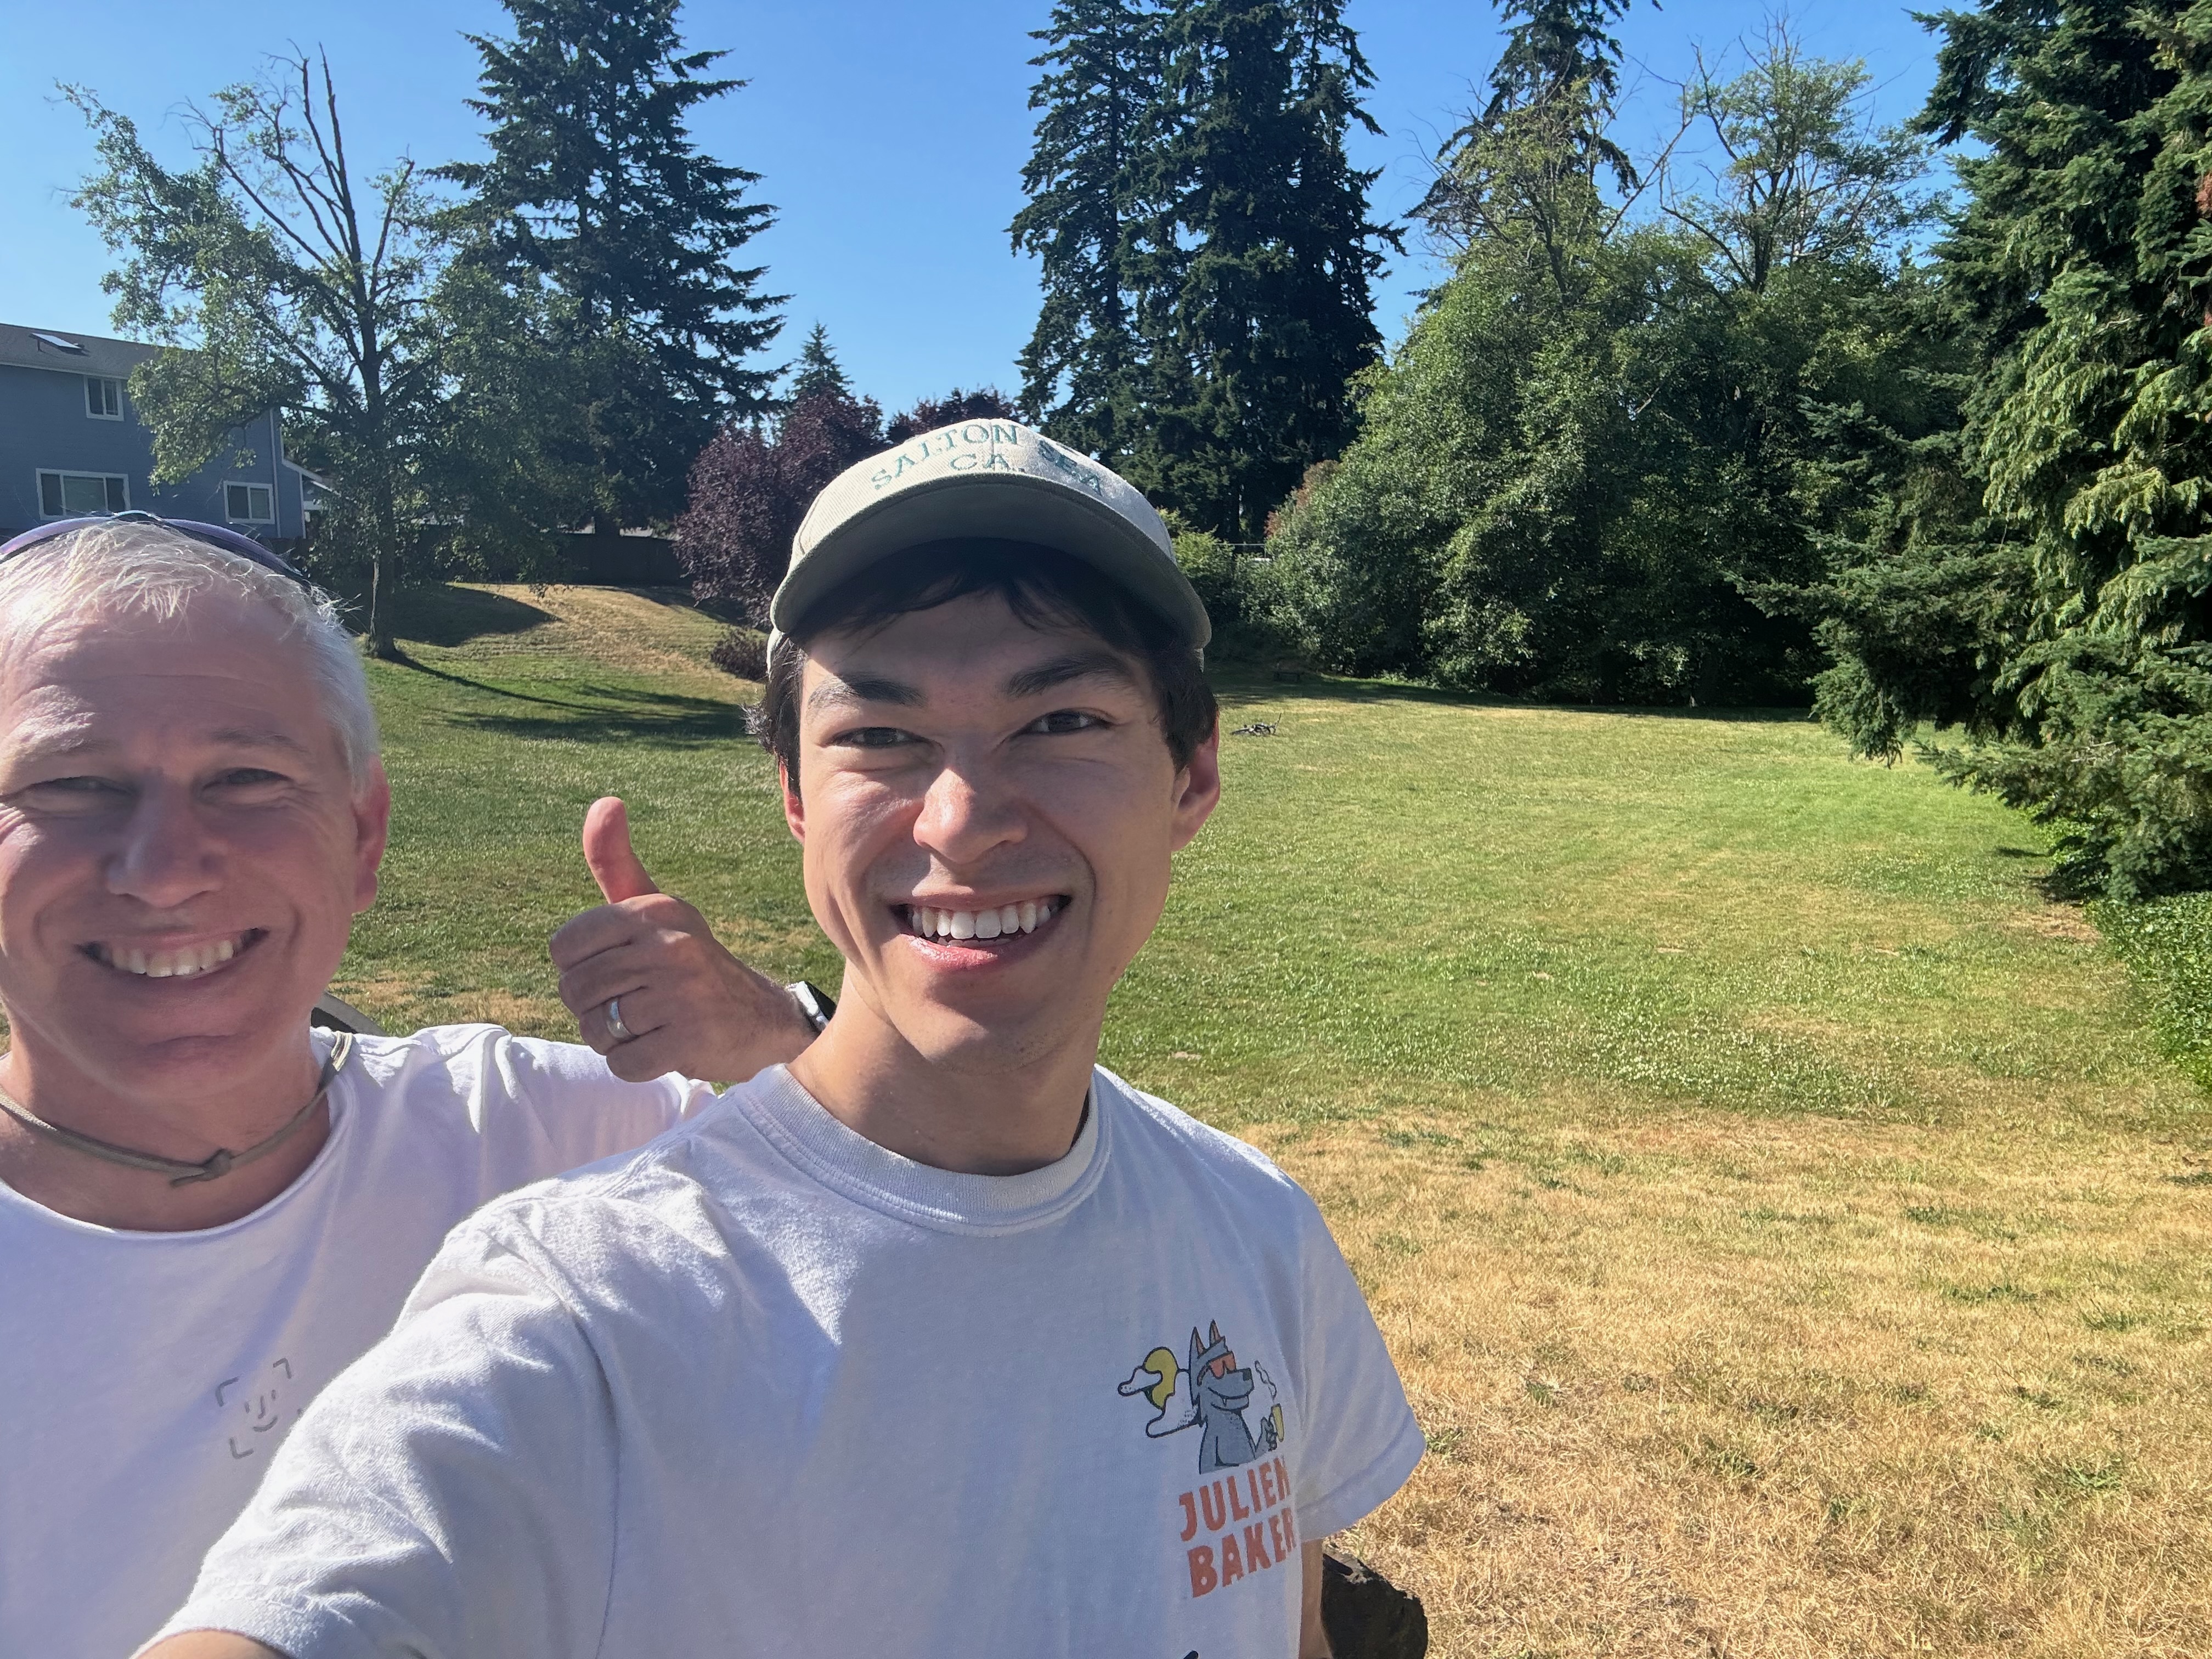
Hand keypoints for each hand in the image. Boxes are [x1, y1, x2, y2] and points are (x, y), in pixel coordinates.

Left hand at [550, 797, 818, 1083]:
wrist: (761, 1019)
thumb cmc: (689, 963)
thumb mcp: (655, 911)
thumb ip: (617, 864)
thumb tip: (604, 802)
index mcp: (656, 910)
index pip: (564, 947)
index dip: (578, 968)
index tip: (615, 969)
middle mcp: (670, 945)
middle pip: (576, 991)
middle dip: (594, 1009)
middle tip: (634, 1005)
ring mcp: (682, 993)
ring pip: (596, 1029)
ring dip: (613, 1039)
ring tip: (649, 1026)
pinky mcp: (689, 1039)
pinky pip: (622, 1062)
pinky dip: (633, 1065)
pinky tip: (663, 1048)